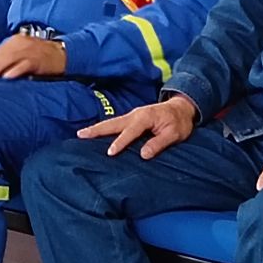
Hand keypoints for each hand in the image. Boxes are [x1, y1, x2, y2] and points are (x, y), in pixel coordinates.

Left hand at [0, 34, 65, 83]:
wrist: (63, 54)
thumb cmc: (41, 56)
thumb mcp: (24, 52)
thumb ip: (10, 59)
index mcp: (16, 41)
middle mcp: (21, 43)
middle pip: (1, 55)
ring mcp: (30, 50)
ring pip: (10, 59)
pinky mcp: (38, 59)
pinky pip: (24, 64)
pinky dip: (15, 70)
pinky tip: (7, 77)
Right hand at [77, 94, 196, 158]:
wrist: (182, 108)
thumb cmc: (179, 122)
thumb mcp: (174, 134)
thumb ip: (159, 143)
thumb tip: (144, 155)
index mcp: (145, 118)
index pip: (130, 132)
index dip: (120, 142)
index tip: (110, 153)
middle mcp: (135, 114)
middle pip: (113, 123)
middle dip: (97, 129)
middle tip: (80, 135)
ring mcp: (132, 115)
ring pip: (112, 122)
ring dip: (97, 128)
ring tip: (82, 134)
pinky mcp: (132, 118)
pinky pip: (116, 124)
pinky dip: (104, 128)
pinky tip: (97, 134)